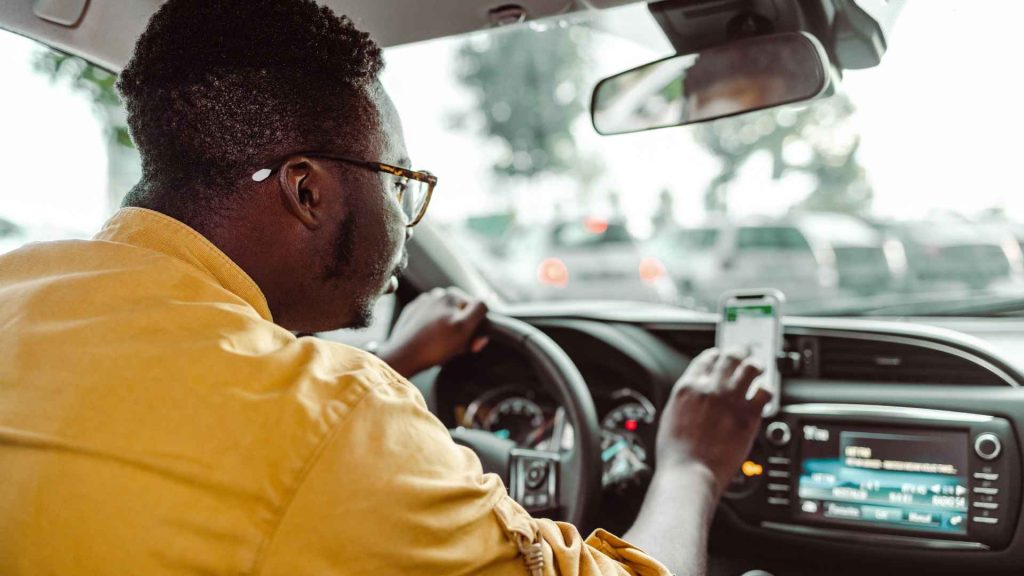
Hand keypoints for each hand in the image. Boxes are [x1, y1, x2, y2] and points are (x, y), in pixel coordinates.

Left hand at [377, 287, 488, 377]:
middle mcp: (436, 295)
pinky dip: (433, 332)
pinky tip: (428, 344)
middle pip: (461, 314)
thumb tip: (485, 304)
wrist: (402, 356)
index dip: (478, 327)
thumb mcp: (464, 328)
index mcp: (451, 294)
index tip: (471, 343)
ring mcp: (422, 304)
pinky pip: (430, 323)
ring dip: (448, 332)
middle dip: (462, 331)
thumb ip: (479, 310)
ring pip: (446, 319)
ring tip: (441, 347)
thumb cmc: (435, 344)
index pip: (477, 309)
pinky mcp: (411, 315)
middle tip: (456, 348)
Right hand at [655, 347, 770, 496]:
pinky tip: (765, 393)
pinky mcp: (749, 415)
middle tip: (744, 355)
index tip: (721, 358)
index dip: (716, 355)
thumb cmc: (676, 453)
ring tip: (759, 368)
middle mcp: (711, 387)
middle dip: (739, 353)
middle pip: (730, 357)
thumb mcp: (671, 416)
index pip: (706, 358)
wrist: (690, 472)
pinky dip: (767, 390)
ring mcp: (731, 399)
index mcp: (688, 387)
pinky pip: (765, 392)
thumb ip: (686, 400)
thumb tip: (695, 397)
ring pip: (750, 367)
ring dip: (755, 365)